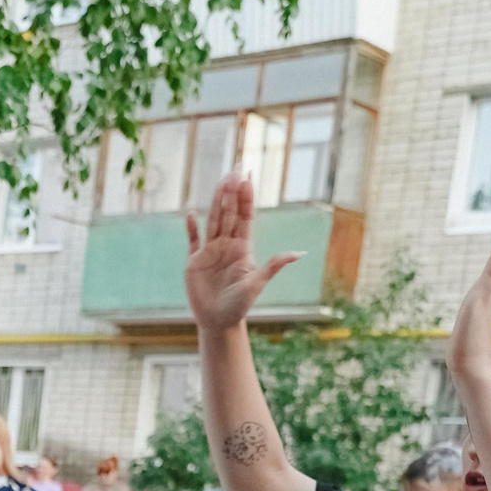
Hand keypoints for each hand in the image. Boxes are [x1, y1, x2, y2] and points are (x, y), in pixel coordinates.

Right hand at [183, 175, 300, 331]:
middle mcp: (226, 245)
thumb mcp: (257, 284)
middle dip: (232, 192)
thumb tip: (298, 253)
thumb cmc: (240, 305)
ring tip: (219, 181)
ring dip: (215, 201)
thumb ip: (274, 265)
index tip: (248, 177)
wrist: (219, 322)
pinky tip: (191, 213)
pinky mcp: (194, 261)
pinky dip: (191, 227)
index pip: (246, 216)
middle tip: (234, 168)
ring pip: (213, 220)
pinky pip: (193, 240)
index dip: (247, 197)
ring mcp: (210, 251)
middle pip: (229, 213)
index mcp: (243, 248)